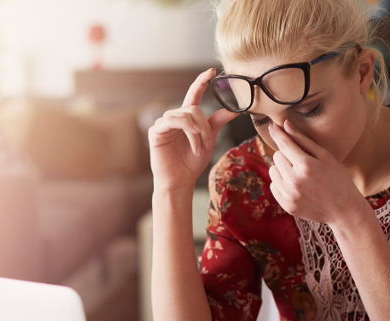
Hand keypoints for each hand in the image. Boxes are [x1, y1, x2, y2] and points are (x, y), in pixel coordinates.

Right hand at [148, 68, 239, 192]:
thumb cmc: (192, 162)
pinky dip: (189, 134)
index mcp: (187, 118)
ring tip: (199, 148)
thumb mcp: (209, 140)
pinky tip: (192, 147)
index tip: (212, 71)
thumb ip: (217, 123)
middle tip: (207, 143)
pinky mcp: (156, 131)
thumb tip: (233, 110)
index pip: (194, 94)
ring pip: (186, 115)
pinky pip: (175, 122)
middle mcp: (174, 117)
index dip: (202, 81)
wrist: (180, 181)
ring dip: (198, 132)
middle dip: (205, 126)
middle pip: (194, 108)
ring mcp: (164, 123)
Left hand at [267, 120, 369, 224]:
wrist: (344, 211)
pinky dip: (281, 182)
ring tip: (299, 173)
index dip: (277, 133)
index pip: (284, 144)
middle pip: (277, 156)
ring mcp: (289, 194)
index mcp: (306, 165)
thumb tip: (285, 125)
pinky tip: (297, 185)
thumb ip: (303, 140)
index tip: (273, 126)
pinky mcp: (286, 205)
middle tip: (301, 160)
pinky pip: (273, 186)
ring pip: (273, 170)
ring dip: (282, 168)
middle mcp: (295, 180)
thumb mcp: (325, 156)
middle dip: (286, 154)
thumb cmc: (339, 179)